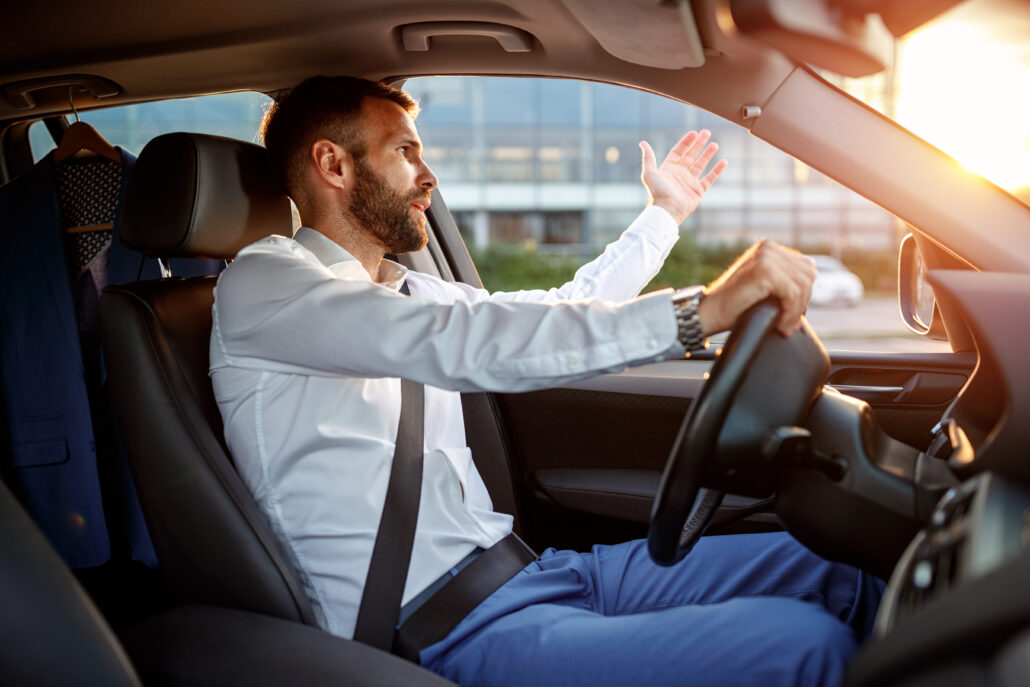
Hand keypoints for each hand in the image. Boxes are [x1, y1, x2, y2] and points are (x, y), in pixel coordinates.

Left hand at [640, 130, 727, 223]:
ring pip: (700, 165)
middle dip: (698, 144)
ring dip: (707, 154)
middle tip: (706, 132)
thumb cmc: (657, 192)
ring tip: (714, 144)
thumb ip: (648, 157)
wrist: (667, 210)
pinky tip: (723, 161)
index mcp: (669, 169)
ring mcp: (689, 182)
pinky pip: (709, 178)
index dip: (686, 142)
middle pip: (691, 155)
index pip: (678, 152)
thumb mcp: (649, 172)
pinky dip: (716, 170)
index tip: (694, 133)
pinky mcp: (698, 191)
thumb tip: (642, 142)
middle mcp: (679, 174)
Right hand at [697, 240, 816, 336]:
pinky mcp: (764, 270)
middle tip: (788, 323)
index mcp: (769, 248)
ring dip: (796, 311)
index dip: (803, 295)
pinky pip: (793, 293)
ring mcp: (766, 256)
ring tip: (784, 326)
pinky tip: (781, 326)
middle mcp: (768, 247)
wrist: (709, 313)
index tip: (791, 315)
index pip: (806, 268)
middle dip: (802, 303)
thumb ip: (784, 280)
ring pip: (803, 285)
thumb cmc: (734, 306)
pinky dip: (790, 313)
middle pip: (808, 275)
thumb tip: (810, 287)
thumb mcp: (764, 287)